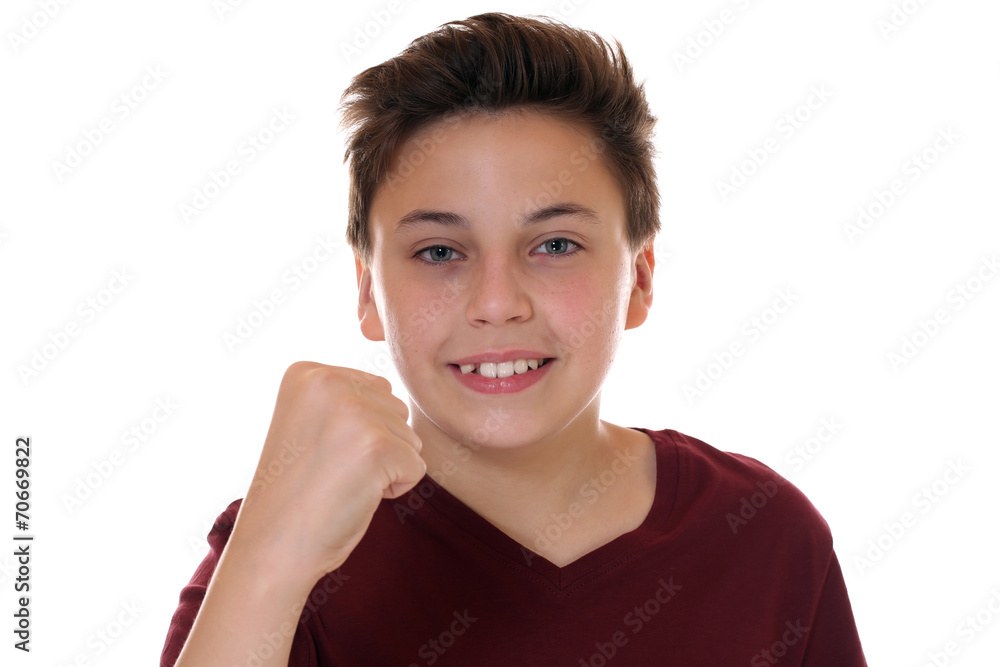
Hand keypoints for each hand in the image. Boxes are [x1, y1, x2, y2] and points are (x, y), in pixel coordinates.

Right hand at [231, 361, 425, 580]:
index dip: (357, 431)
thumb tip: (393, 392)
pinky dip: (395, 489)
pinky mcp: (377, 447)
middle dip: (376, 446)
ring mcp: (353, 412)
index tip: (317, 453)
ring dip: (385, 467)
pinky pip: (416, 466)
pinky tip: (355, 496)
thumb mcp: (311, 422)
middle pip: (395, 409)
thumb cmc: (296, 492)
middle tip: (330, 471)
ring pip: (409, 436)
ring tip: (340, 483)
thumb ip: (346, 399)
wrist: (273, 547)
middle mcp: (328, 382)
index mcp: (307, 373)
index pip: (374, 390)